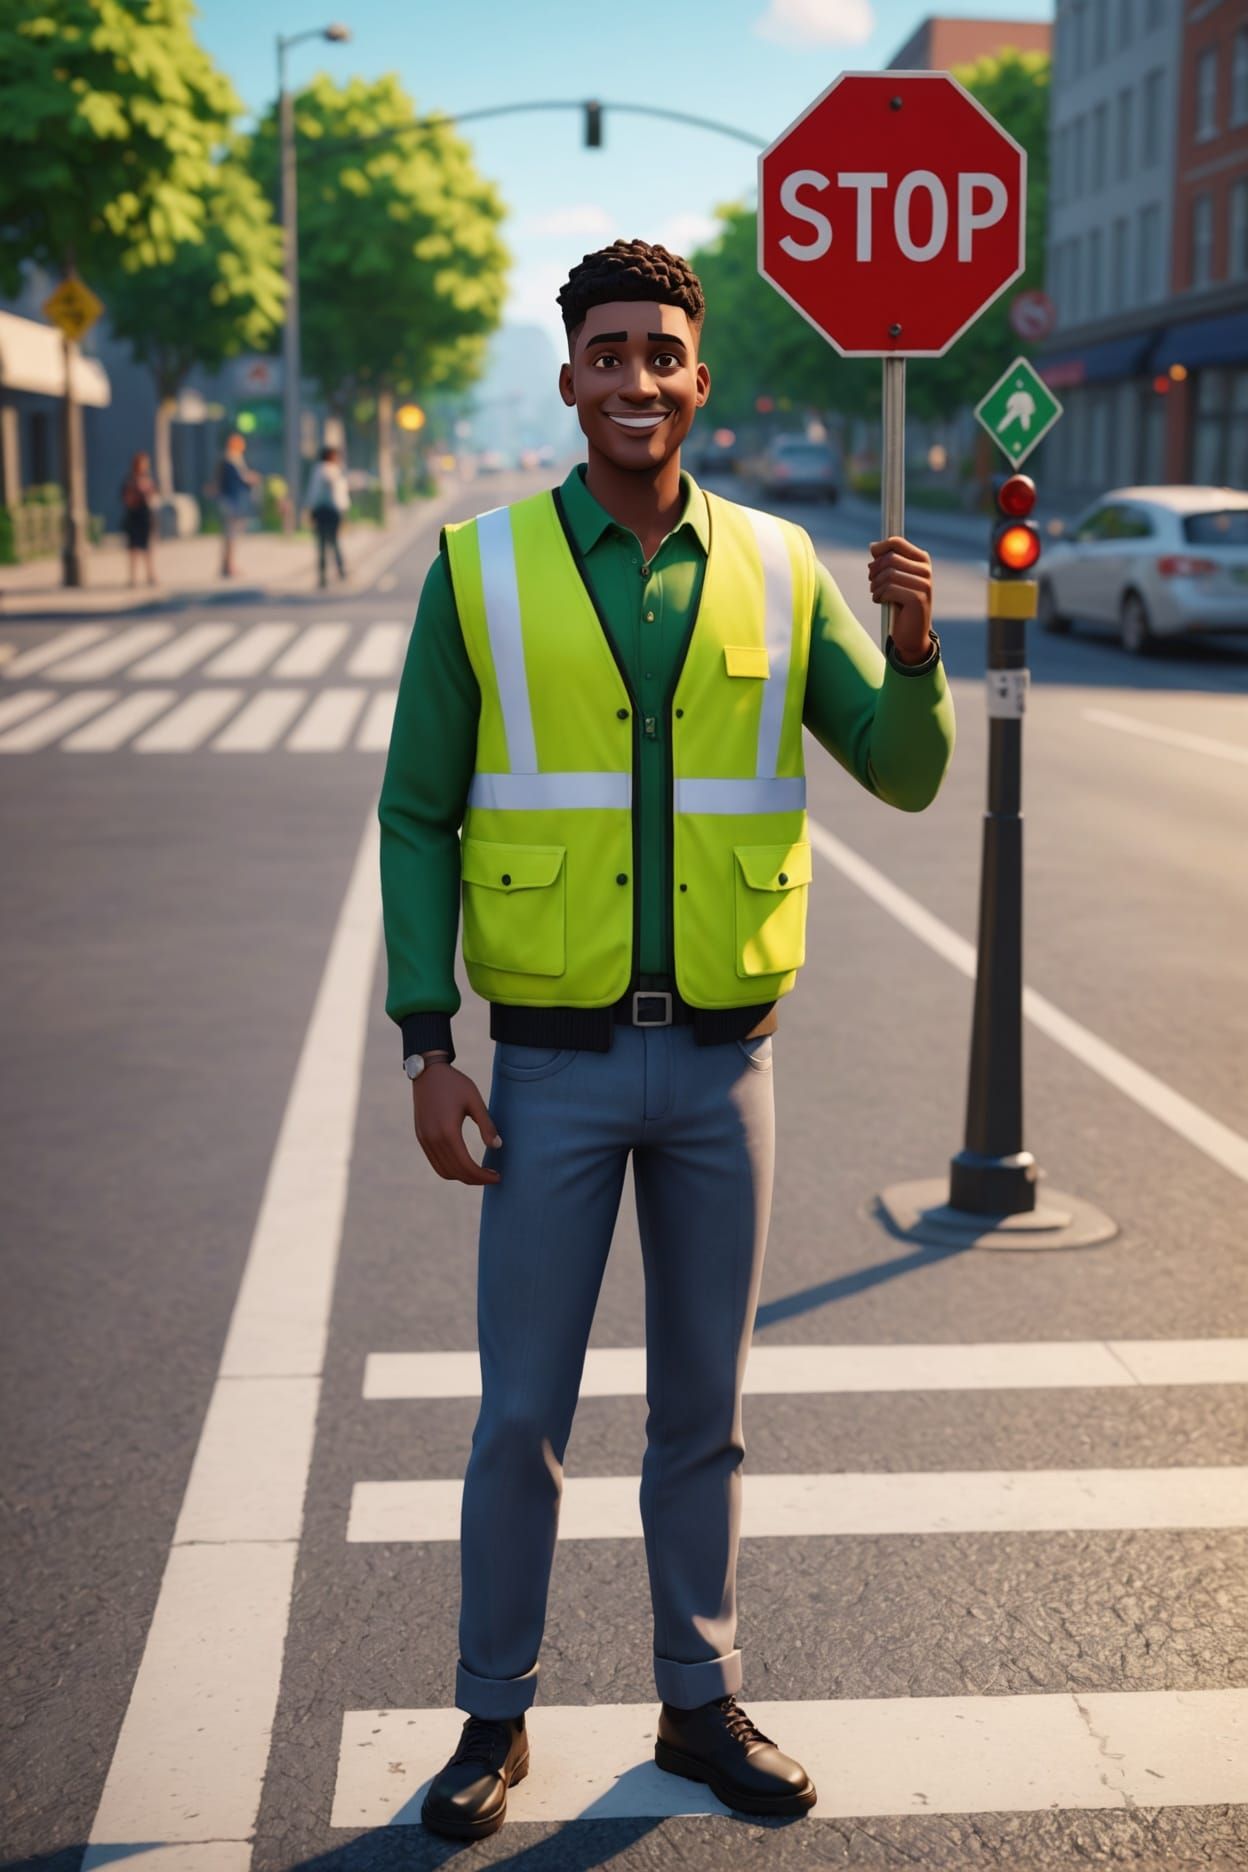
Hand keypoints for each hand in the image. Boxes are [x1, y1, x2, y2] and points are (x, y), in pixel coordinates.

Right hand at [413, 1064, 501, 1185]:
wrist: (428, 1072)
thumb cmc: (455, 1083)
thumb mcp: (475, 1101)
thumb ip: (487, 1125)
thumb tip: (498, 1146)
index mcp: (448, 1132)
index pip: (466, 1166)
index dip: (483, 1176)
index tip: (497, 1176)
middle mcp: (433, 1140)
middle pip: (455, 1173)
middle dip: (475, 1179)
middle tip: (492, 1176)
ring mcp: (425, 1140)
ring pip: (443, 1172)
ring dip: (462, 1177)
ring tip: (479, 1173)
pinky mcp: (421, 1137)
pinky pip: (435, 1162)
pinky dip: (450, 1169)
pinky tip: (464, 1164)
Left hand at [868, 536, 932, 660]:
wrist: (912, 634)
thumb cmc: (901, 604)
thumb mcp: (895, 579)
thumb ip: (888, 562)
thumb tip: (873, 546)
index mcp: (922, 561)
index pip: (897, 542)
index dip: (880, 548)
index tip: (873, 557)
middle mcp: (926, 570)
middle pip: (890, 558)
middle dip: (875, 570)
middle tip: (872, 582)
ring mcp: (924, 584)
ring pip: (888, 574)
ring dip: (875, 585)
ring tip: (876, 594)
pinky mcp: (917, 598)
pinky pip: (889, 589)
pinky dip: (878, 595)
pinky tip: (880, 601)